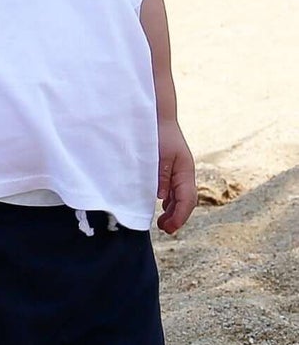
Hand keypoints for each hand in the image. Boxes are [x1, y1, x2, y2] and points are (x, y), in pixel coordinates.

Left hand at [156, 119, 196, 234]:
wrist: (156, 115)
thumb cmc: (158, 133)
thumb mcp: (159, 154)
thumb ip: (161, 175)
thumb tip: (161, 196)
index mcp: (185, 171)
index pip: (187, 199)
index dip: (179, 216)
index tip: (169, 228)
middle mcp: (184, 173)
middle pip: (186, 201)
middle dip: (177, 217)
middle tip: (164, 229)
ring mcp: (178, 172)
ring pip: (180, 197)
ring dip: (173, 211)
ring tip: (163, 223)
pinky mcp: (169, 169)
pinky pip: (173, 190)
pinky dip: (169, 201)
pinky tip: (162, 207)